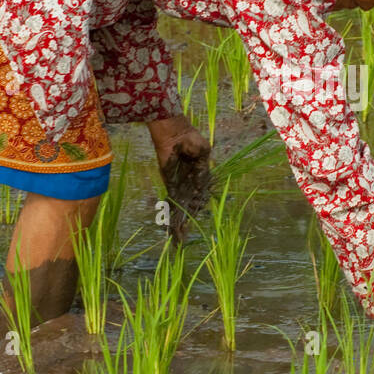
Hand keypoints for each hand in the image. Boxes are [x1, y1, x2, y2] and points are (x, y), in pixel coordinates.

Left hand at [147, 115, 210, 239]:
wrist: (174, 133)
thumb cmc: (191, 139)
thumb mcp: (203, 153)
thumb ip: (203, 172)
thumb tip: (201, 190)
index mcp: (201, 176)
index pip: (201, 197)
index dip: (200, 208)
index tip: (199, 217)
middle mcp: (190, 183)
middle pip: (190, 207)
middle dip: (187, 222)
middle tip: (183, 240)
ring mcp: (179, 184)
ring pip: (181, 207)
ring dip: (179, 222)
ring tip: (177, 240)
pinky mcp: (169, 183)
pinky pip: (171, 200)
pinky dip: (171, 212)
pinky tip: (171, 225)